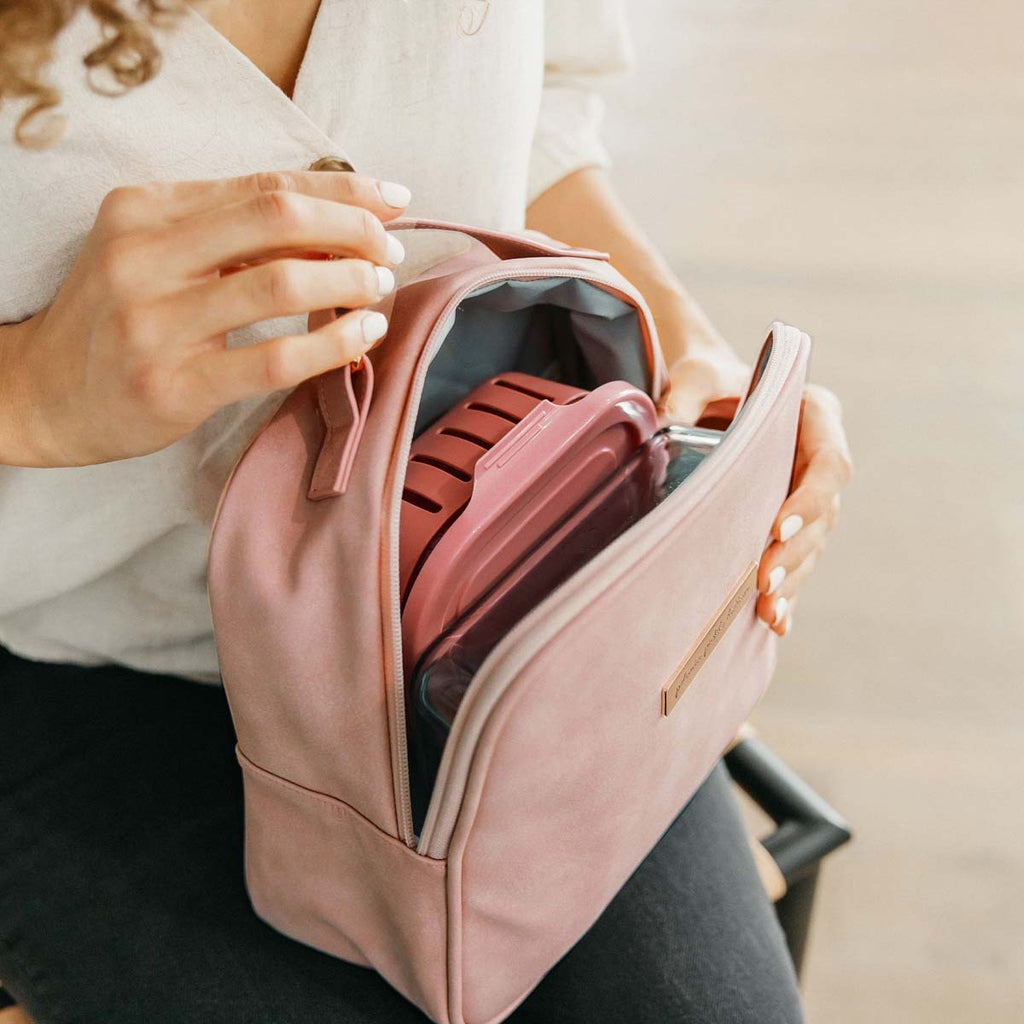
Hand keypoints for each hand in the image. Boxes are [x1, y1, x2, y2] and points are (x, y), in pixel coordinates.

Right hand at [0, 169, 410, 466]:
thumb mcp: (154, 254)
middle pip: (278, 217)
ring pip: (281, 282)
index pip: (264, 185)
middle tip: (388, 251)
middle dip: (352, 228)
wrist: (41, 394)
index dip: (340, 189)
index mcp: (144, 209)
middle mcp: (143, 254)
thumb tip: (333, 225)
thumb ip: (229, 235)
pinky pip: (274, 358)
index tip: (391, 200)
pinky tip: (363, 334)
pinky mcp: (173, 384)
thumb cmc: (117, 320)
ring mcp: (154, 321)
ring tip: (379, 289)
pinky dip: (332, 342)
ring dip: (349, 281)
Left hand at [658, 354, 852, 635]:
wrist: (709, 391)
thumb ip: (684, 395)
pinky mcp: (790, 520)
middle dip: (797, 552)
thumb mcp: (694, 374)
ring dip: (794, 579)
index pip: (829, 463)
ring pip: (813, 544)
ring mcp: (807, 492)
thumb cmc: (707, 377)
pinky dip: (789, 591)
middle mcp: (819, 457)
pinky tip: (775, 622)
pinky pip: (796, 559)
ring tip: (768, 611)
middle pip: (824, 513)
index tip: (779, 530)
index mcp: (814, 415)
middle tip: (764, 583)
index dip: (809, 501)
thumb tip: (661, 428)